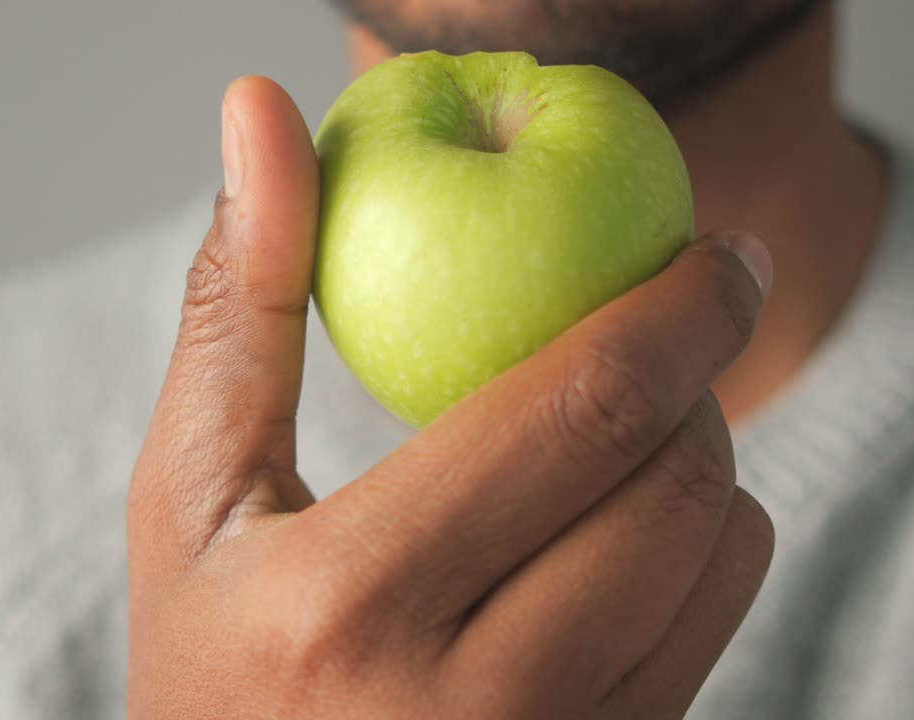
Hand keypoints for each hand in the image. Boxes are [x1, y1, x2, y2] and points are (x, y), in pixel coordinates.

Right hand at [127, 76, 774, 718]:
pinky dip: (698, 554)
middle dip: (699, 377)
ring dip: (702, 464)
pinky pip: (718, 633)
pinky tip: (612, 543)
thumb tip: (259, 109)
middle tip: (662, 335)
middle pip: (681, 483)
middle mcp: (476, 702)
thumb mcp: (189, 498)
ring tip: (615, 444)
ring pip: (724, 559)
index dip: (680, 307)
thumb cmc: (209, 669)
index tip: (717, 253)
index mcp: (356, 602)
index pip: (582, 414)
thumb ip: (239, 305)